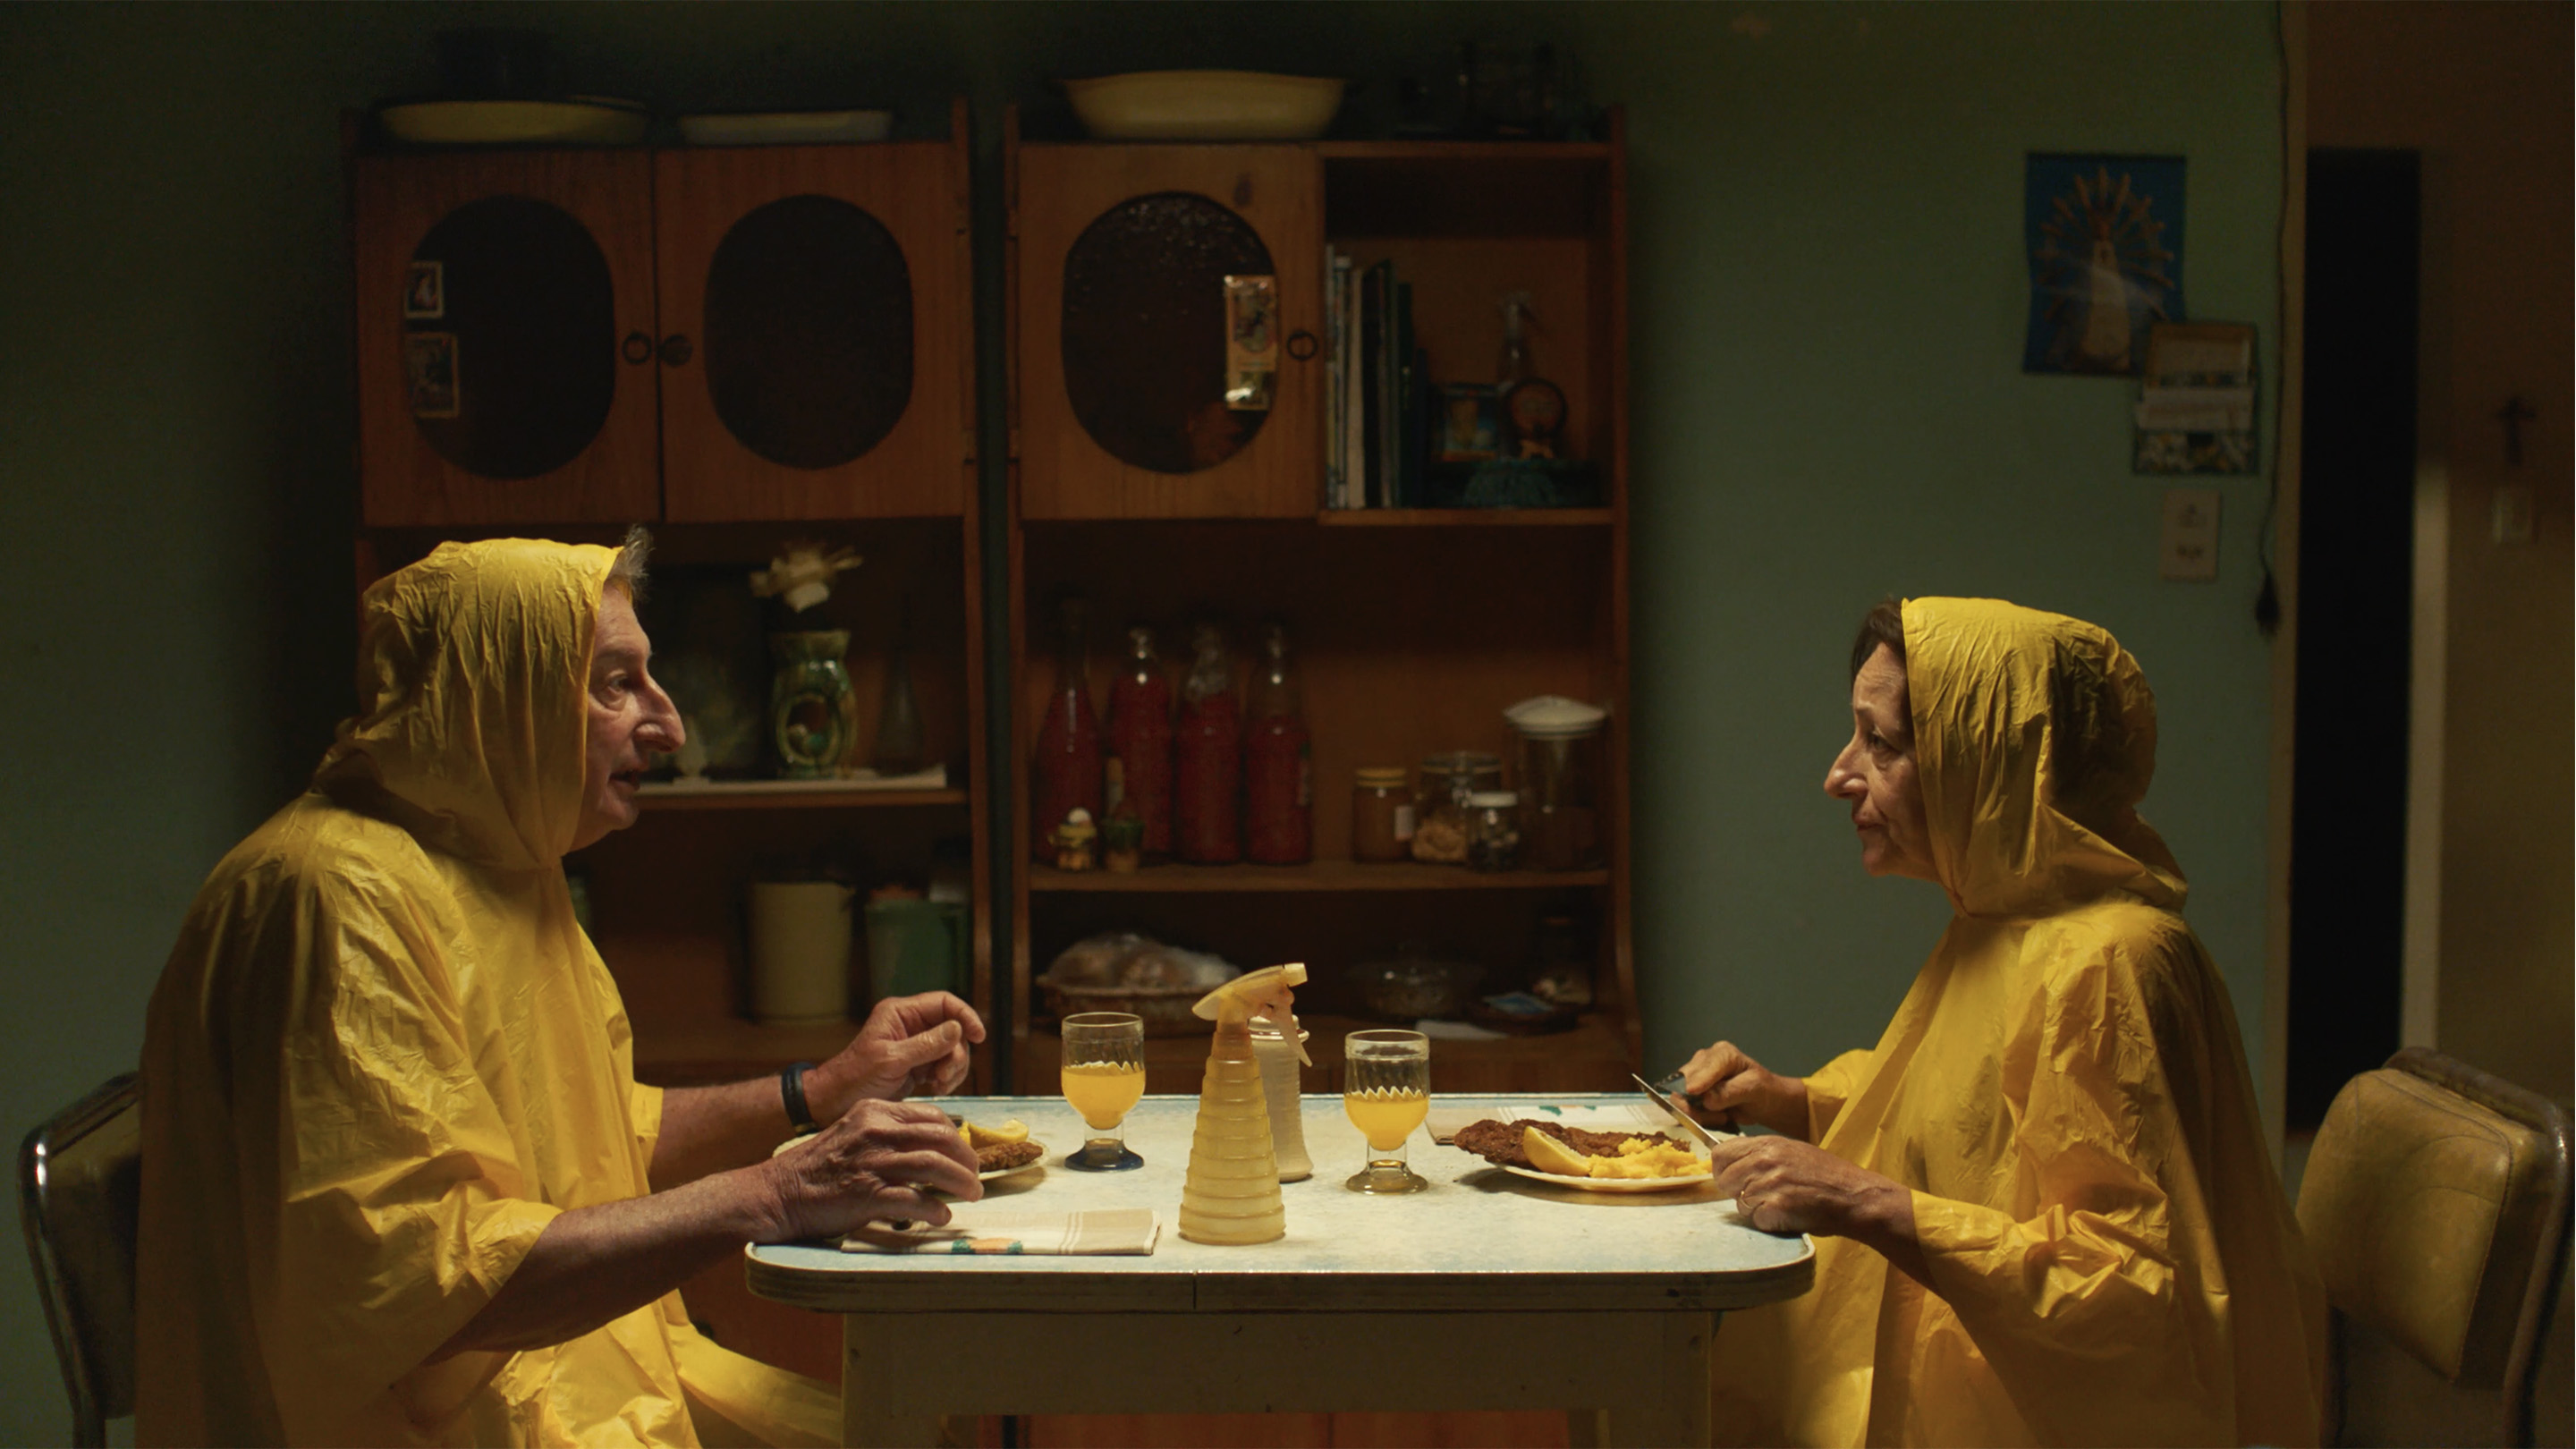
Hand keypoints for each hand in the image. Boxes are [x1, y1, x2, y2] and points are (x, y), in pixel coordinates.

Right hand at [755, 1099, 982, 1242]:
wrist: (777, 1193)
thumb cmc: (816, 1168)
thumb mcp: (852, 1134)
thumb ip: (887, 1135)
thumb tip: (931, 1150)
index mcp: (874, 1112)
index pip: (931, 1116)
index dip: (957, 1137)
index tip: (966, 1154)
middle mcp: (875, 1131)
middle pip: (939, 1137)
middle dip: (966, 1159)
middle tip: (976, 1178)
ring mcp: (871, 1162)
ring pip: (933, 1164)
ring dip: (960, 1182)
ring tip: (972, 1195)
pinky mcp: (865, 1194)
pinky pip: (913, 1199)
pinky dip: (935, 1209)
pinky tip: (942, 1216)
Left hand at [812, 992, 987, 1115]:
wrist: (835, 1103)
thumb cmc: (855, 1079)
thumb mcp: (890, 1060)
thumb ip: (925, 1045)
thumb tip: (957, 1029)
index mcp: (901, 1013)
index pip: (944, 1003)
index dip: (965, 1016)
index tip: (979, 1037)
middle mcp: (911, 1025)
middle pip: (953, 1029)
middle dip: (956, 1053)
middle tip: (944, 1076)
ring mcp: (916, 1046)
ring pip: (952, 1050)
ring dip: (953, 1068)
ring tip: (940, 1085)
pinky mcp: (918, 1066)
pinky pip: (945, 1066)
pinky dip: (948, 1078)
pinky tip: (937, 1089)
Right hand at [1680, 1040, 1808, 1137]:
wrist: (1765, 1102)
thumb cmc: (1764, 1091)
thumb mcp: (1754, 1089)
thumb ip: (1731, 1092)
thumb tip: (1706, 1099)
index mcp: (1722, 1053)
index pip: (1704, 1068)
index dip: (1697, 1081)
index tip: (1692, 1093)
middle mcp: (1704, 1060)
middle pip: (1685, 1081)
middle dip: (1696, 1103)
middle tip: (1721, 1117)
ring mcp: (1696, 1075)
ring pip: (1680, 1096)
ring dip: (1698, 1112)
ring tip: (1723, 1117)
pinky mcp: (1691, 1092)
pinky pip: (1684, 1107)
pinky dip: (1697, 1116)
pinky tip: (1716, 1117)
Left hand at [1707, 1135, 1913, 1250]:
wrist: (1855, 1196)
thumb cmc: (1825, 1176)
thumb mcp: (1791, 1152)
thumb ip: (1760, 1154)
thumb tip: (1729, 1165)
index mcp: (1767, 1143)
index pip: (1720, 1154)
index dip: (1723, 1170)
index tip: (1734, 1180)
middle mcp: (1765, 1159)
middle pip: (1725, 1180)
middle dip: (1738, 1192)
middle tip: (1763, 1196)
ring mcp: (1770, 1183)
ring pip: (1740, 1203)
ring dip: (1756, 1209)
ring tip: (1781, 1205)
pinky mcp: (1777, 1207)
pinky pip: (1756, 1220)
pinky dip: (1769, 1223)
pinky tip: (1788, 1215)